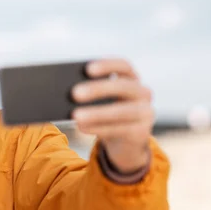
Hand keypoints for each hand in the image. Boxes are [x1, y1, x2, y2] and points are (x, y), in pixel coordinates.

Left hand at [72, 58, 152, 172]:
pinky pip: (118, 129)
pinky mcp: (140, 133)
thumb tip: (65, 92)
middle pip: (123, 87)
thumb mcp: (103, 102)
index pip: (124, 66)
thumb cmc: (108, 115)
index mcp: (132, 80)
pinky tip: (81, 127)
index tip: (87, 69)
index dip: (107, 65)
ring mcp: (145, 113)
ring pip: (121, 111)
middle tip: (74, 93)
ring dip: (96, 113)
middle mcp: (142, 93)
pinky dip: (98, 128)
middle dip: (98, 89)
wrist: (126, 143)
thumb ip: (91, 94)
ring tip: (75, 115)